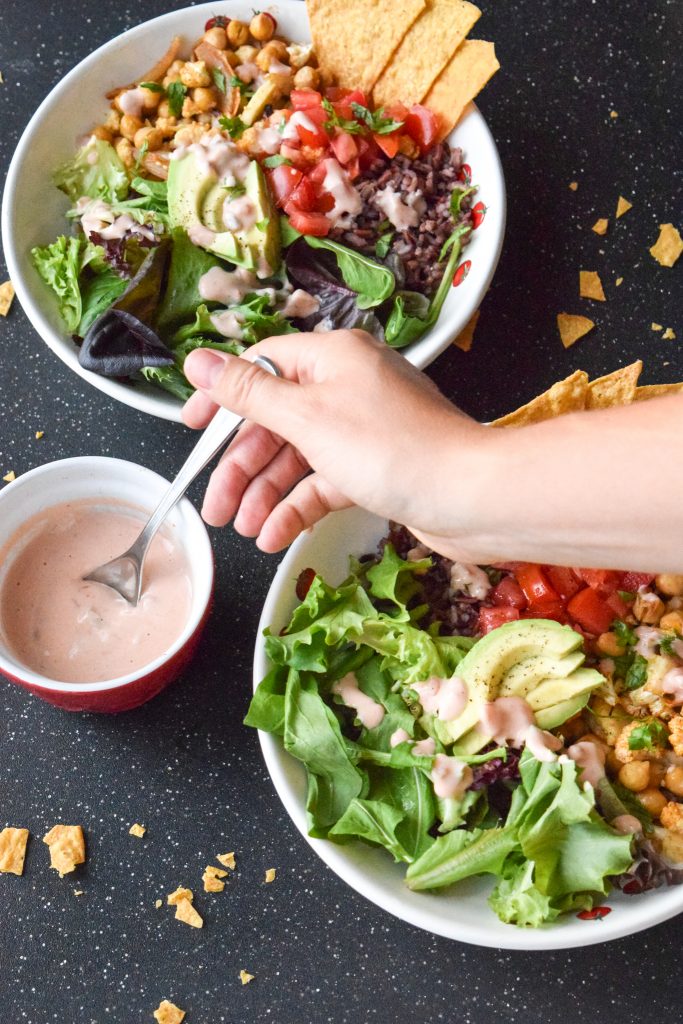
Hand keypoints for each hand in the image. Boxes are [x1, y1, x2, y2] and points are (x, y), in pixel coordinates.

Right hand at [182, 330, 488, 553]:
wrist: (470, 498)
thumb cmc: (397, 449)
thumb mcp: (307, 417)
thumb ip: (248, 393)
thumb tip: (200, 362)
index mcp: (333, 358)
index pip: (262, 367)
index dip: (223, 399)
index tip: (193, 428)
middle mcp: (349, 387)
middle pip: (276, 420)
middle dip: (241, 466)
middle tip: (215, 505)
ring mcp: (364, 429)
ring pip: (298, 457)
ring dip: (266, 494)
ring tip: (240, 527)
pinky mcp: (377, 467)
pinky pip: (324, 482)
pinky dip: (298, 507)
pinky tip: (274, 535)